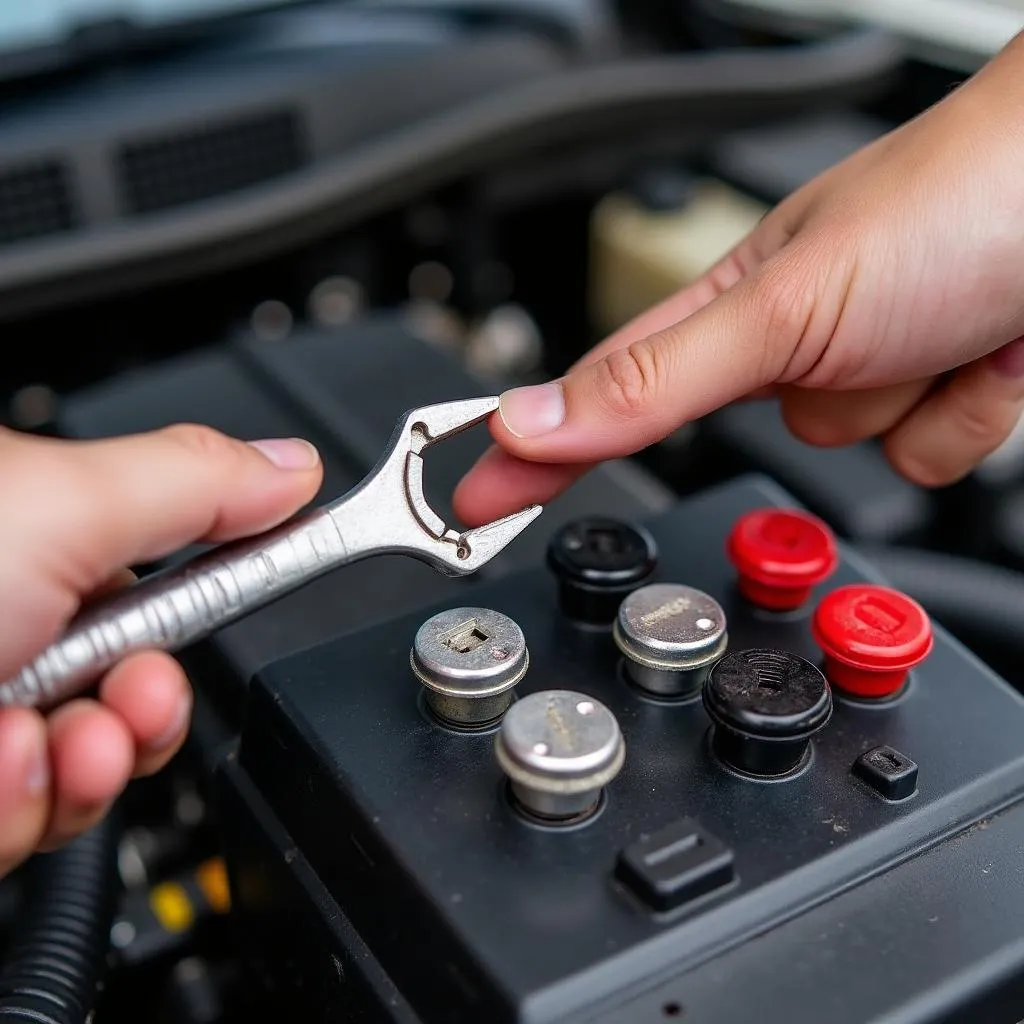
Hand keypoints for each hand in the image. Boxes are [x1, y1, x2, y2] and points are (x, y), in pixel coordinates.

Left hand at [0, 424, 321, 875]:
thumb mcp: (58, 507)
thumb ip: (194, 484)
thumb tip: (291, 466)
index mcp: (42, 543)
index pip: (181, 564)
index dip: (236, 582)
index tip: (295, 566)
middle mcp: (16, 625)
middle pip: (147, 681)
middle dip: (149, 705)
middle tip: (127, 693)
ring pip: (98, 764)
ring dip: (86, 762)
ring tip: (40, 742)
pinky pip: (38, 818)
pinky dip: (25, 804)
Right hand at [454, 34, 1023, 526]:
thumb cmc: (950, 199)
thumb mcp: (778, 305)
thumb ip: (650, 382)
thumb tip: (532, 422)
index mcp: (725, 306)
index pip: (597, 399)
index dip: (531, 453)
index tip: (472, 502)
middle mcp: (788, 339)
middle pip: (743, 441)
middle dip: (803, 411)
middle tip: (839, 356)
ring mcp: (867, 367)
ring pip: (846, 456)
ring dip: (895, 407)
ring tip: (934, 330)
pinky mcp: (933, 394)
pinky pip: (918, 458)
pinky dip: (955, 417)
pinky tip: (980, 353)